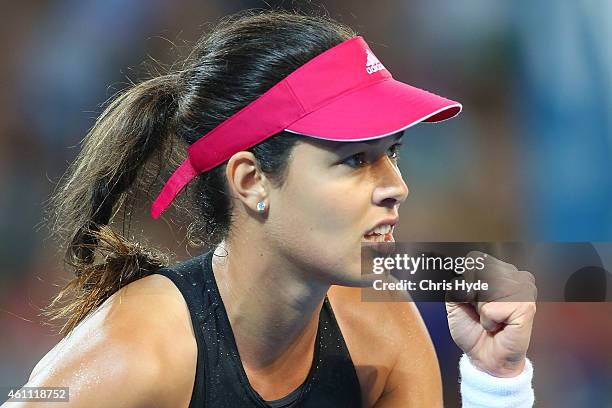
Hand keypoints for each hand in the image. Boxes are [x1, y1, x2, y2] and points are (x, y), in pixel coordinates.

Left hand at [445, 251, 536, 376]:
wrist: (484, 356)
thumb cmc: (472, 328)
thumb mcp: (455, 299)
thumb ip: (457, 282)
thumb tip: (463, 274)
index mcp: (498, 270)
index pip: (474, 259)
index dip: (466, 281)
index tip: (471, 299)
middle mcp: (514, 275)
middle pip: (478, 272)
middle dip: (472, 296)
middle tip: (483, 312)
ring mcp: (523, 289)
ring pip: (485, 289)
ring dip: (481, 309)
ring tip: (492, 318)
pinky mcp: (526, 306)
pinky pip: (491, 308)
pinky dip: (489, 320)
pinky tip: (499, 325)